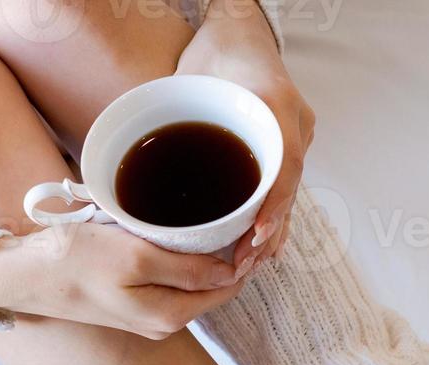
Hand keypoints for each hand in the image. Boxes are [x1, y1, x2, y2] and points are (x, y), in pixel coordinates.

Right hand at [0, 223, 251, 338]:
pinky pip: (169, 279)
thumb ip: (187, 269)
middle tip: (236, 213)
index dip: (244, 256)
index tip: (251, 221)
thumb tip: (231, 272)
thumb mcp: (136, 259)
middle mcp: (164, 323)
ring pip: (191, 282)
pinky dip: (180, 258)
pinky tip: (177, 233)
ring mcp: (146, 314)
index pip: (228, 287)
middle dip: (229, 255)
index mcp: (170, 317)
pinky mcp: (130, 300)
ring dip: (205, 255)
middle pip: (212, 286)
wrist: (23, 274)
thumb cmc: (74, 262)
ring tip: (214, 218)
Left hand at [177, 0, 314, 267]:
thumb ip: (172, 112)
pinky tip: (262, 245)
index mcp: (275, 103)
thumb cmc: (217, 51)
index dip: (273, 203)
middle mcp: (293, 125)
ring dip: (271, 231)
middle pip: (286, 189)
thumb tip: (133, 157)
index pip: (283, 162)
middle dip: (268, 232)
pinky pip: (281, 188)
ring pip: (285, 194)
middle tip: (244, 263)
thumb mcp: (191, 73)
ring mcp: (295, 138)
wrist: (241, 36)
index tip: (256, 234)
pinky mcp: (285, 150)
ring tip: (250, 263)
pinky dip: (271, 216)